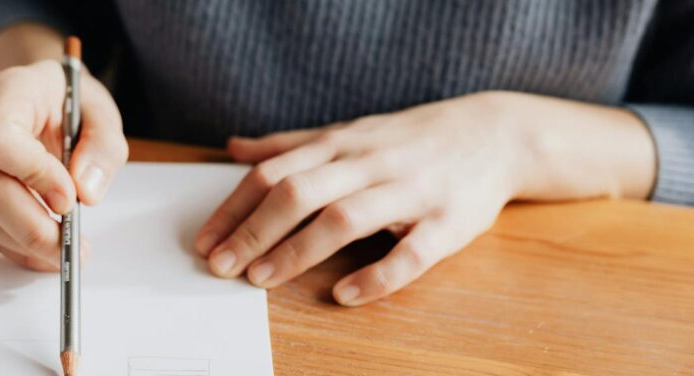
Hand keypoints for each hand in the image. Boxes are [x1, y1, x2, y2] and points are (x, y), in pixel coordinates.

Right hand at [0, 60, 126, 270]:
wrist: (40, 92)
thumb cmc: (67, 98)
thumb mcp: (100, 110)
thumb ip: (103, 147)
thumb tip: (87, 192)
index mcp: (7, 93)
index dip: (32, 175)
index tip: (69, 199)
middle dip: (32, 227)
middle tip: (73, 247)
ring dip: (25, 243)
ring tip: (68, 253)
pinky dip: (17, 246)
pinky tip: (47, 252)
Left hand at [195, 91, 653, 305]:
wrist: (495, 134)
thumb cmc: (410, 139)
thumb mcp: (349, 131)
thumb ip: (292, 143)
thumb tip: (236, 148)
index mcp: (342, 144)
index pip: (275, 172)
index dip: (235, 207)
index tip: (206, 240)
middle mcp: (370, 163)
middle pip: (300, 192)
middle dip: (254, 230)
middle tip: (222, 265)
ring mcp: (410, 191)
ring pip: (346, 218)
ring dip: (297, 250)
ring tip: (261, 278)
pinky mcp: (447, 222)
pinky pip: (411, 253)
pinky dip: (376, 276)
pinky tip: (345, 295)